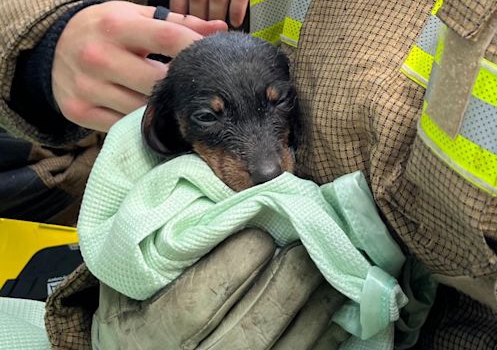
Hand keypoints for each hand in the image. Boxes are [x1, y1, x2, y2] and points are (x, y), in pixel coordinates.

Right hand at [52, 1, 226, 131]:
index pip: (167, 38)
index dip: (195, 50)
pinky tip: (150, 117)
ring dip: (161, 109)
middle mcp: (98, 56)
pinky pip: (123, 126)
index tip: (214, 63)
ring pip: (142, 109)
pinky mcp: (79, 112)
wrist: (51, 48)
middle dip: (179, 88)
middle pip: (157, 82)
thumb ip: (178, 23)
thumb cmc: (105, 30)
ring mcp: (86, 87)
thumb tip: (219, 31)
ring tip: (173, 105)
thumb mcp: (136, 17)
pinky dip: (140, 124)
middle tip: (195, 91)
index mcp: (116, 26)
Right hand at [93, 229, 347, 348]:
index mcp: (150, 335)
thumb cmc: (135, 314)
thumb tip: (193, 196)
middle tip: (307, 244)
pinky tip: (336, 307)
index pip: (195, 304)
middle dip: (287, 284)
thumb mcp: (124, 283)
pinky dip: (323, 337)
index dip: (233, 267)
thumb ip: (148, 248)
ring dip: (314, 307)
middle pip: (249, 332)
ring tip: (330, 267)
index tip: (261, 235)